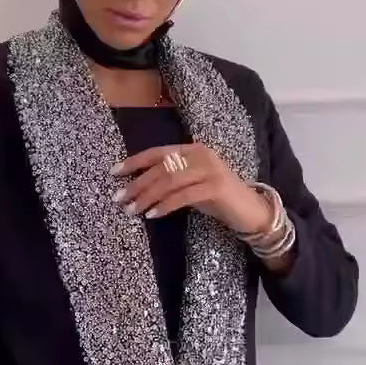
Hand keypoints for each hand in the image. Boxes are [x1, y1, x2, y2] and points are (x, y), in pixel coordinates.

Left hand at [112, 143, 272, 234]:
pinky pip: (183, 195)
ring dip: (147, 196)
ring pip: (170, 181)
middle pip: (161, 168)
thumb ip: (170, 180)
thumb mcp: (191, 184)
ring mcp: (210, 169)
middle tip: (119, 199)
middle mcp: (201, 154)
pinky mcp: (216, 187)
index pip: (158, 153)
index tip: (114, 173)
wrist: (251, 210)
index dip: (135, 162)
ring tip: (132, 210)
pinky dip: (165, 205)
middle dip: (137, 184)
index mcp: (192, 150)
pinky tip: (152, 215)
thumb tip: (137, 187)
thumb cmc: (218, 198)